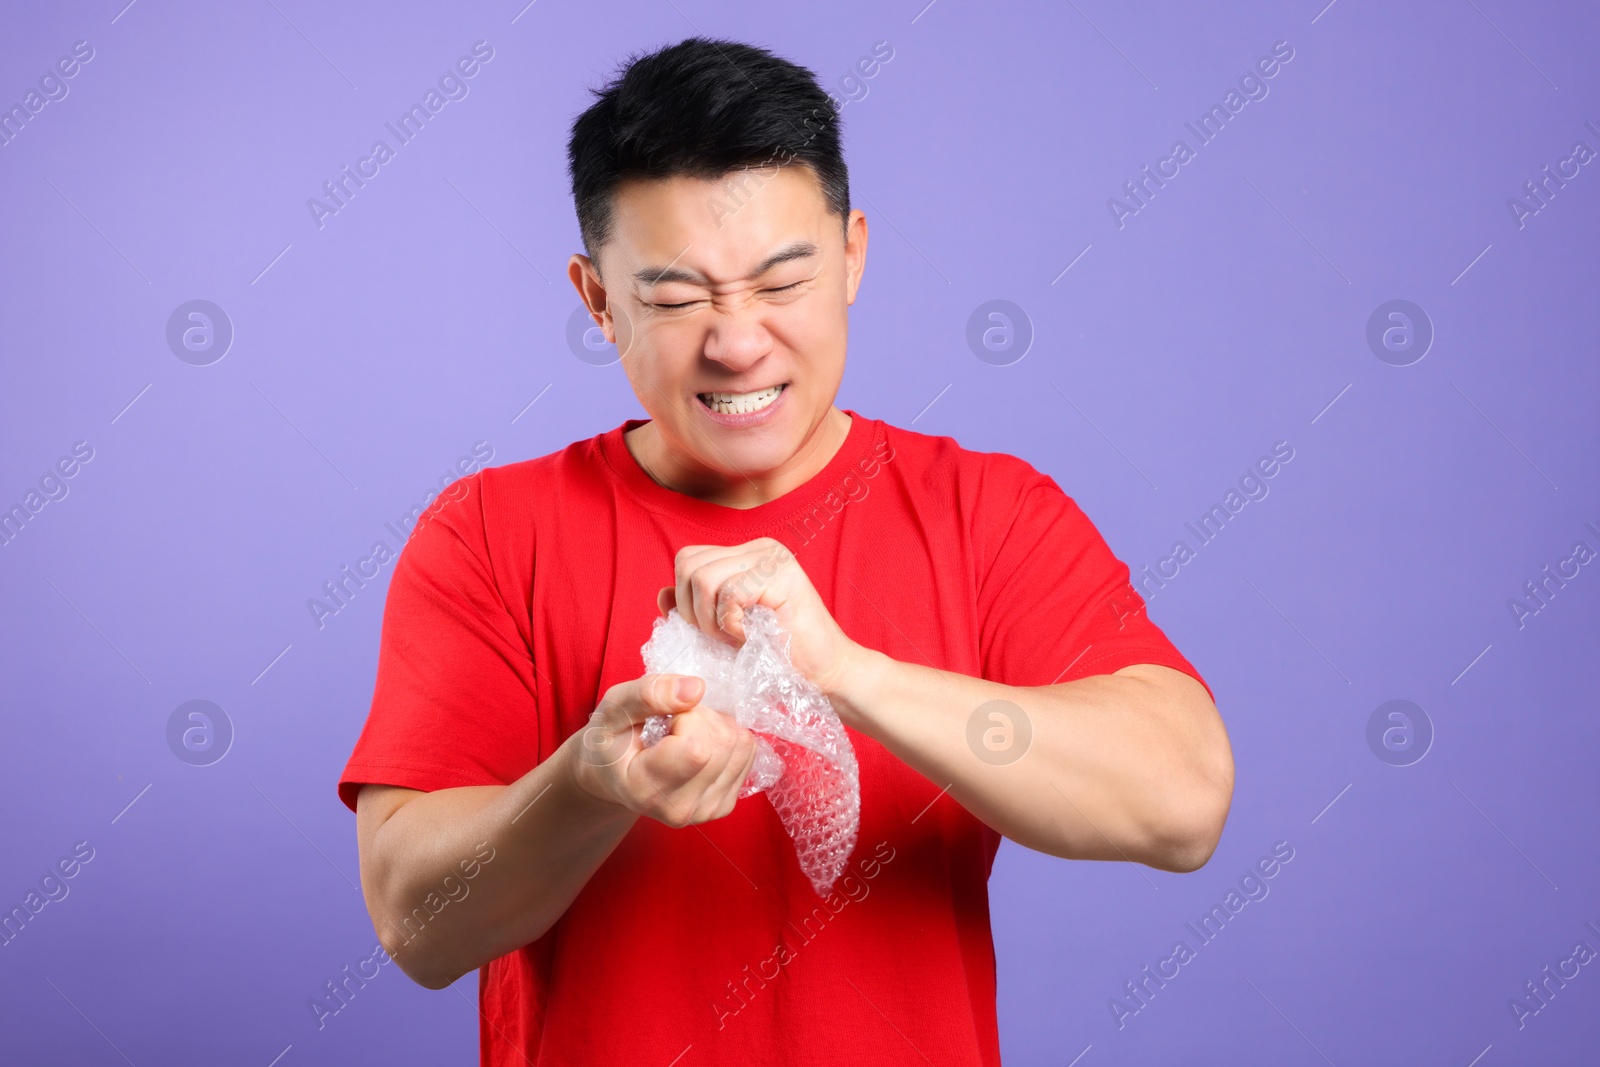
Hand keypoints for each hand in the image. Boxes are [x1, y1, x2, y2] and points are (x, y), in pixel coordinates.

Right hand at [567, 673, 758, 827]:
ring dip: (717, 724)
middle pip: (724, 743)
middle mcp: (679, 810)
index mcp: (646, 790)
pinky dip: (728, 737)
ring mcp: (705, 812)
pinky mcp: (724, 806)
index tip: (664, 719)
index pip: (697, 748)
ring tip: (685, 732)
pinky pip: (748, 753)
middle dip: (703, 716)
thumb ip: (647, 695)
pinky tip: (699, 744)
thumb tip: (697, 688)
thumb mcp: (613, 709)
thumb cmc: (610, 741)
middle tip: (673, 722)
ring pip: (741, 745)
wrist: (613, 778)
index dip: (688, 717)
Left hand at [659, 537, 860, 696]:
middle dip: (693, 609)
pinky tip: (750, 636)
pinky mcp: (782, 574)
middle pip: (688, 563)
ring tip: (737, 637)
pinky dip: (730, 623)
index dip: (686, 600)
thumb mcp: (724, 632)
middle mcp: (759, 547)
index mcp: (745, 555)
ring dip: (711, 619)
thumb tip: (661, 595)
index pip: (689, 559)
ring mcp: (772, 556)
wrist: (827, 674)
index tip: (711, 630)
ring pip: (703, 576)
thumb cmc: (778, 657)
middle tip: (722, 635)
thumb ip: (695, 610)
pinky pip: (728, 592)